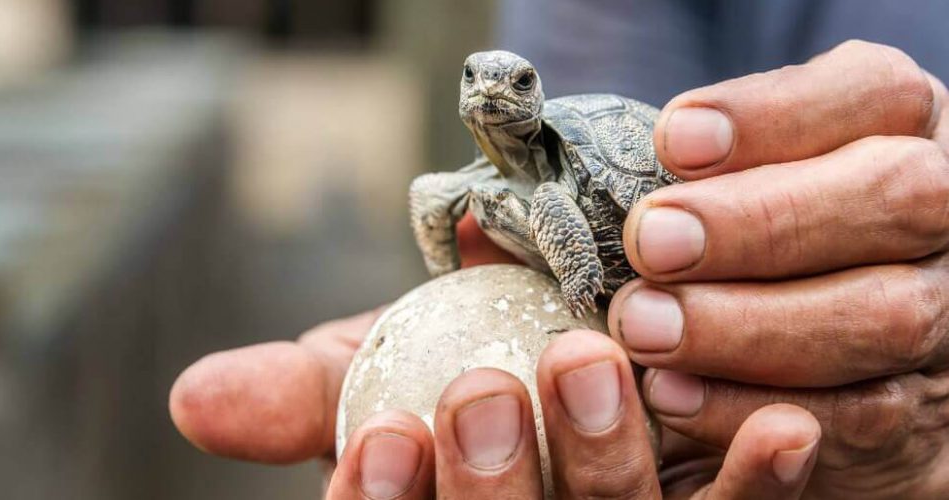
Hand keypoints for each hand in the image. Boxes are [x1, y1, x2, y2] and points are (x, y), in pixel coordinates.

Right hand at [169, 218, 821, 497]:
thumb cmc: (456, 363)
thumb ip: (308, 391)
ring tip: (590, 364)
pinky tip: (781, 424)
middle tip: (482, 394)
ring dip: (606, 461)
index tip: (383, 439)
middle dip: (491, 493)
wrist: (560, 340)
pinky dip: (756, 478)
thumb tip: (194, 395)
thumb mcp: (378, 371)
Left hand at [611, 40, 948, 497]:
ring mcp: (942, 315)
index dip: (777, 116)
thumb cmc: (748, 243)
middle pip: (894, 200)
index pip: (869, 95)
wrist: (832, 334)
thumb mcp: (721, 182)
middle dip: (761, 221)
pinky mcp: (918, 412)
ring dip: (753, 324)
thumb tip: (475, 219)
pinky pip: (864, 418)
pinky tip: (673, 398)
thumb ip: (637, 181)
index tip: (672, 139)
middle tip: (651, 241)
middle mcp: (937, 215)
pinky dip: (760, 409)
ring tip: (642, 326)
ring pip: (884, 315)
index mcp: (894, 130)